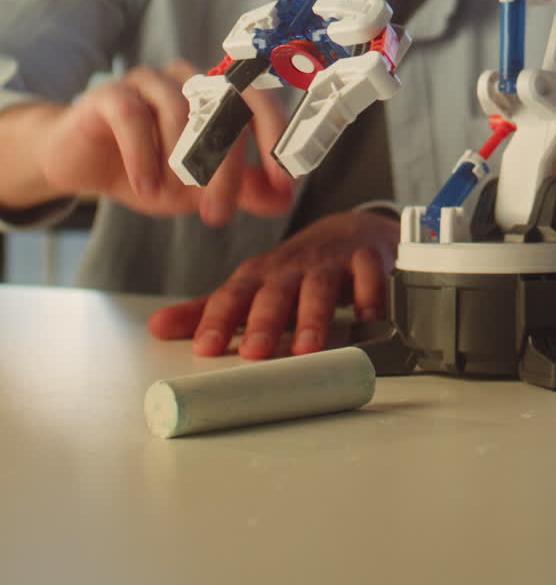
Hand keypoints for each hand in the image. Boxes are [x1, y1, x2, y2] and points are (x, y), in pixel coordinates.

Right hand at [40, 61, 295, 226]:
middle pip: (224, 109)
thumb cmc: (148, 170)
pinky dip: (143, 156)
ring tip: (167, 199)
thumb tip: (285, 198)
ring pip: (180, 113)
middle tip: (217, 214)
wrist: (80, 164)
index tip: (285, 182)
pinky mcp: (110, 93)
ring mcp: (149, 81)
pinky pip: (134, 116)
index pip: (259, 102)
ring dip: (179, 165)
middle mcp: (188, 80)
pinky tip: (145, 188)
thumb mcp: (200, 188)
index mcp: (216, 95)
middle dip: (226, 169)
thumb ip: (242, 190)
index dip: (276, 138)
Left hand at [148, 209, 399, 357]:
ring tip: (309, 348)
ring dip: (314, 316)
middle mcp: (292, 266)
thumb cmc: (295, 269)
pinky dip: (369, 294)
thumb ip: (210, 309)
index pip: (234, 295)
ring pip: (320, 286)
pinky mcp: (367, 258)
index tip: (205, 348)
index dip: (218, 320)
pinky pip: (369, 274)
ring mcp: (330, 260)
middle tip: (255, 353)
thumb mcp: (253, 286)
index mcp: (261, 275)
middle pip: (276, 292)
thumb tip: (157, 328)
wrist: (350, 231)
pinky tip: (366, 316)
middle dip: (264, 321)